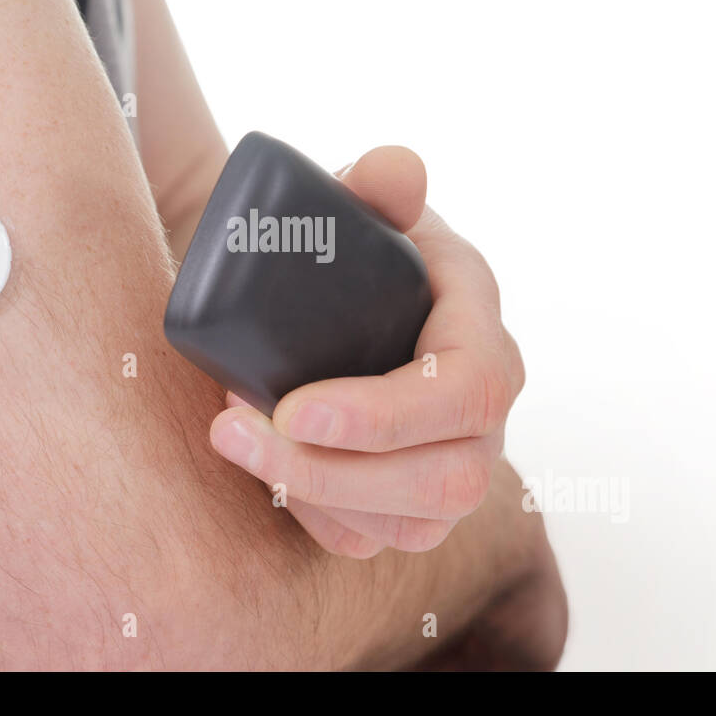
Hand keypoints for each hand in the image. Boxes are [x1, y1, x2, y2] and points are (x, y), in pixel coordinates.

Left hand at [209, 146, 524, 556]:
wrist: (327, 295)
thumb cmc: (348, 248)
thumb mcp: (363, 203)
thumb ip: (378, 182)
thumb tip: (393, 173)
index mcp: (481, 332)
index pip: (466, 390)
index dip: (386, 414)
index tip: (292, 407)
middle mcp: (483, 413)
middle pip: (447, 481)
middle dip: (335, 471)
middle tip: (235, 430)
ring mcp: (452, 466)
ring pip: (411, 526)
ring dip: (313, 494)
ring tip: (232, 437)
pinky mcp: (409, 507)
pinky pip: (371, 541)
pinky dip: (312, 515)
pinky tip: (263, 470)